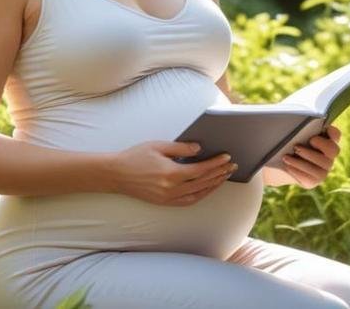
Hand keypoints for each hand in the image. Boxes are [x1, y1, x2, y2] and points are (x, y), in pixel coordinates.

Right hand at [108, 140, 237, 206]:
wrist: (116, 174)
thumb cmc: (136, 156)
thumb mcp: (158, 146)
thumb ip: (181, 148)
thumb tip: (199, 149)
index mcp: (171, 173)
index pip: (201, 169)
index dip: (216, 164)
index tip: (227, 157)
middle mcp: (172, 189)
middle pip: (203, 182)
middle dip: (219, 174)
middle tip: (232, 166)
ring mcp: (169, 198)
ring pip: (198, 193)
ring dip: (213, 185)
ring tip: (224, 176)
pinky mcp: (164, 202)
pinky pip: (189, 201)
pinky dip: (201, 195)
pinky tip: (208, 189)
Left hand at [281, 124, 340, 189]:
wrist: (281, 163)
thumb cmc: (288, 143)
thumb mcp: (293, 133)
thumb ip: (299, 126)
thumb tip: (294, 122)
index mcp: (326, 140)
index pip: (336, 135)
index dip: (332, 132)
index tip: (322, 128)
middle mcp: (328, 156)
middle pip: (332, 150)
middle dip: (319, 145)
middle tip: (298, 145)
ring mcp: (323, 170)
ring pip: (319, 165)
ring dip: (301, 160)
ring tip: (286, 157)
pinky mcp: (314, 181)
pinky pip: (309, 177)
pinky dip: (297, 170)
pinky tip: (287, 165)